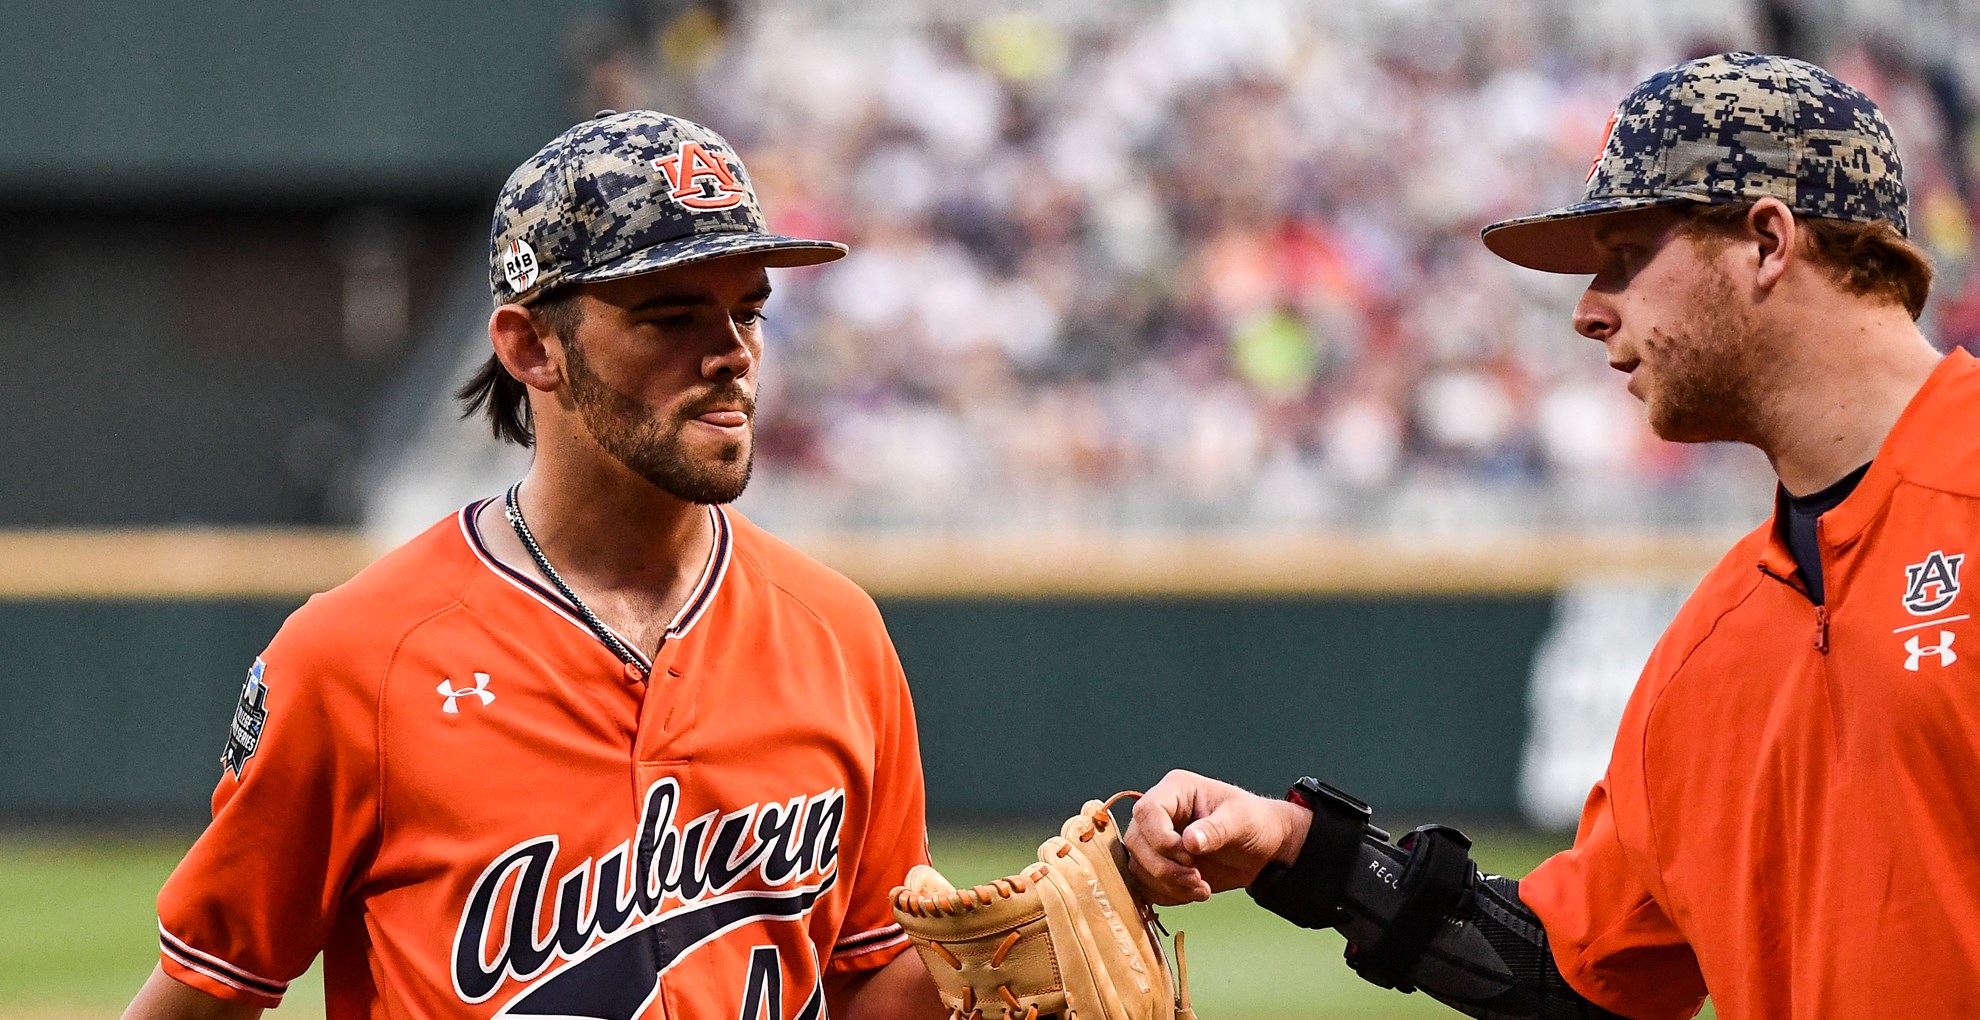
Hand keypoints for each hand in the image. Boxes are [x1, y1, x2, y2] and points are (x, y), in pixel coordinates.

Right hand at [1126, 769, 1311, 904]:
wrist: (1263, 849)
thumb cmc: (1254, 822)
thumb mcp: (1242, 820)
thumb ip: (1216, 829)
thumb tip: (1189, 841)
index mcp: (1176, 790)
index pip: (1147, 811)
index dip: (1160, 838)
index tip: (1189, 855)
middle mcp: (1159, 814)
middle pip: (1136, 842)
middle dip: (1165, 867)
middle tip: (1197, 878)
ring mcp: (1155, 841)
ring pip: (1138, 867)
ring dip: (1168, 885)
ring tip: (1201, 887)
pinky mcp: (1159, 866)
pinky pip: (1147, 886)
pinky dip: (1169, 895)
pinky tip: (1195, 891)